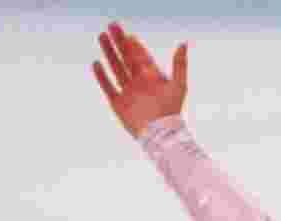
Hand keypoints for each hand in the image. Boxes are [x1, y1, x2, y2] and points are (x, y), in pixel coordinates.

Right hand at [92, 21, 188, 139]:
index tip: (129, 35)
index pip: (141, 57)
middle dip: (119, 43)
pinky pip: (108, 87)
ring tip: (102, 37)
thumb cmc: (171, 110)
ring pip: (116, 68)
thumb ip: (180, 64)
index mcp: (152, 79)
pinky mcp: (118, 103)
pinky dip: (102, 76)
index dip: (136, 46)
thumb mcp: (179, 85)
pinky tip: (97, 63)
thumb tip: (183, 43)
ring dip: (109, 53)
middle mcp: (139, 83)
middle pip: (127, 59)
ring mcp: (128, 92)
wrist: (159, 133)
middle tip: (112, 27)